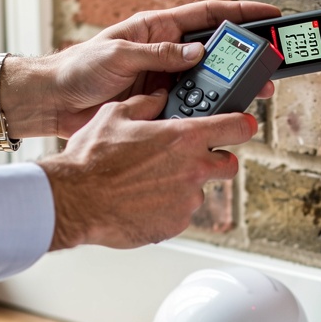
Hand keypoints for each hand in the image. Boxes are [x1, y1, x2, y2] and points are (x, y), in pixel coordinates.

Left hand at [0, 0, 280, 138]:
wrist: (56, 103)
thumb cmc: (79, 69)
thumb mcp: (118, 55)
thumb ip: (159, 54)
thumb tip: (197, 53)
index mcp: (159, 30)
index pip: (209, 16)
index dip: (242, 16)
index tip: (271, 17)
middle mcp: (167, 54)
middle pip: (217, 54)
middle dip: (245, 62)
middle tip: (268, 74)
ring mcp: (165, 82)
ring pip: (208, 86)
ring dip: (228, 94)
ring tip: (250, 101)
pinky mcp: (159, 107)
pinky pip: (190, 111)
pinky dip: (206, 117)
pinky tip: (219, 123)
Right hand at [38, 89, 253, 250]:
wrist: (76, 200)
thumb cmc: (92, 159)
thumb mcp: (116, 115)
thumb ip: (146, 104)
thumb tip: (159, 98)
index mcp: (185, 137)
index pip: (236, 128)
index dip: (242, 124)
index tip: (243, 125)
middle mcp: (194, 169)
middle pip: (229, 164)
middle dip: (217, 160)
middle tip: (193, 158)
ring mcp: (187, 200)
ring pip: (200, 190)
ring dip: (184, 185)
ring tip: (150, 182)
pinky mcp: (177, 223)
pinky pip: (181, 212)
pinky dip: (168, 206)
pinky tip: (143, 200)